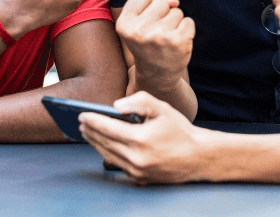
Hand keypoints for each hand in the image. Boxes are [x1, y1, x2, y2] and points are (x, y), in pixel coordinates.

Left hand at [79, 91, 208, 183]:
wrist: (199, 157)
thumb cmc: (181, 131)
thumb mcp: (163, 108)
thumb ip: (139, 101)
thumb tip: (116, 105)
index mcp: (140, 139)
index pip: (108, 128)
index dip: (93, 120)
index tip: (82, 114)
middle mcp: (136, 158)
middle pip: (104, 142)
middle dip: (90, 131)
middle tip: (81, 122)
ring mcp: (137, 171)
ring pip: (107, 155)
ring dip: (95, 143)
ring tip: (88, 132)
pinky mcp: (139, 179)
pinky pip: (117, 165)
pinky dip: (108, 153)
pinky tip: (104, 145)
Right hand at [115, 0, 194, 84]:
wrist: (157, 75)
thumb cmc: (148, 43)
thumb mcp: (137, 23)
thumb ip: (151, 2)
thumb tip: (175, 1)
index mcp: (124, 24)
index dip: (148, 6)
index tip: (146, 22)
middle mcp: (139, 31)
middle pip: (161, 0)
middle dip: (163, 13)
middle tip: (158, 32)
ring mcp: (159, 36)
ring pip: (176, 11)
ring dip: (175, 22)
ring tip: (167, 38)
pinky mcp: (178, 42)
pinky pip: (188, 21)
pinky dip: (186, 29)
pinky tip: (177, 42)